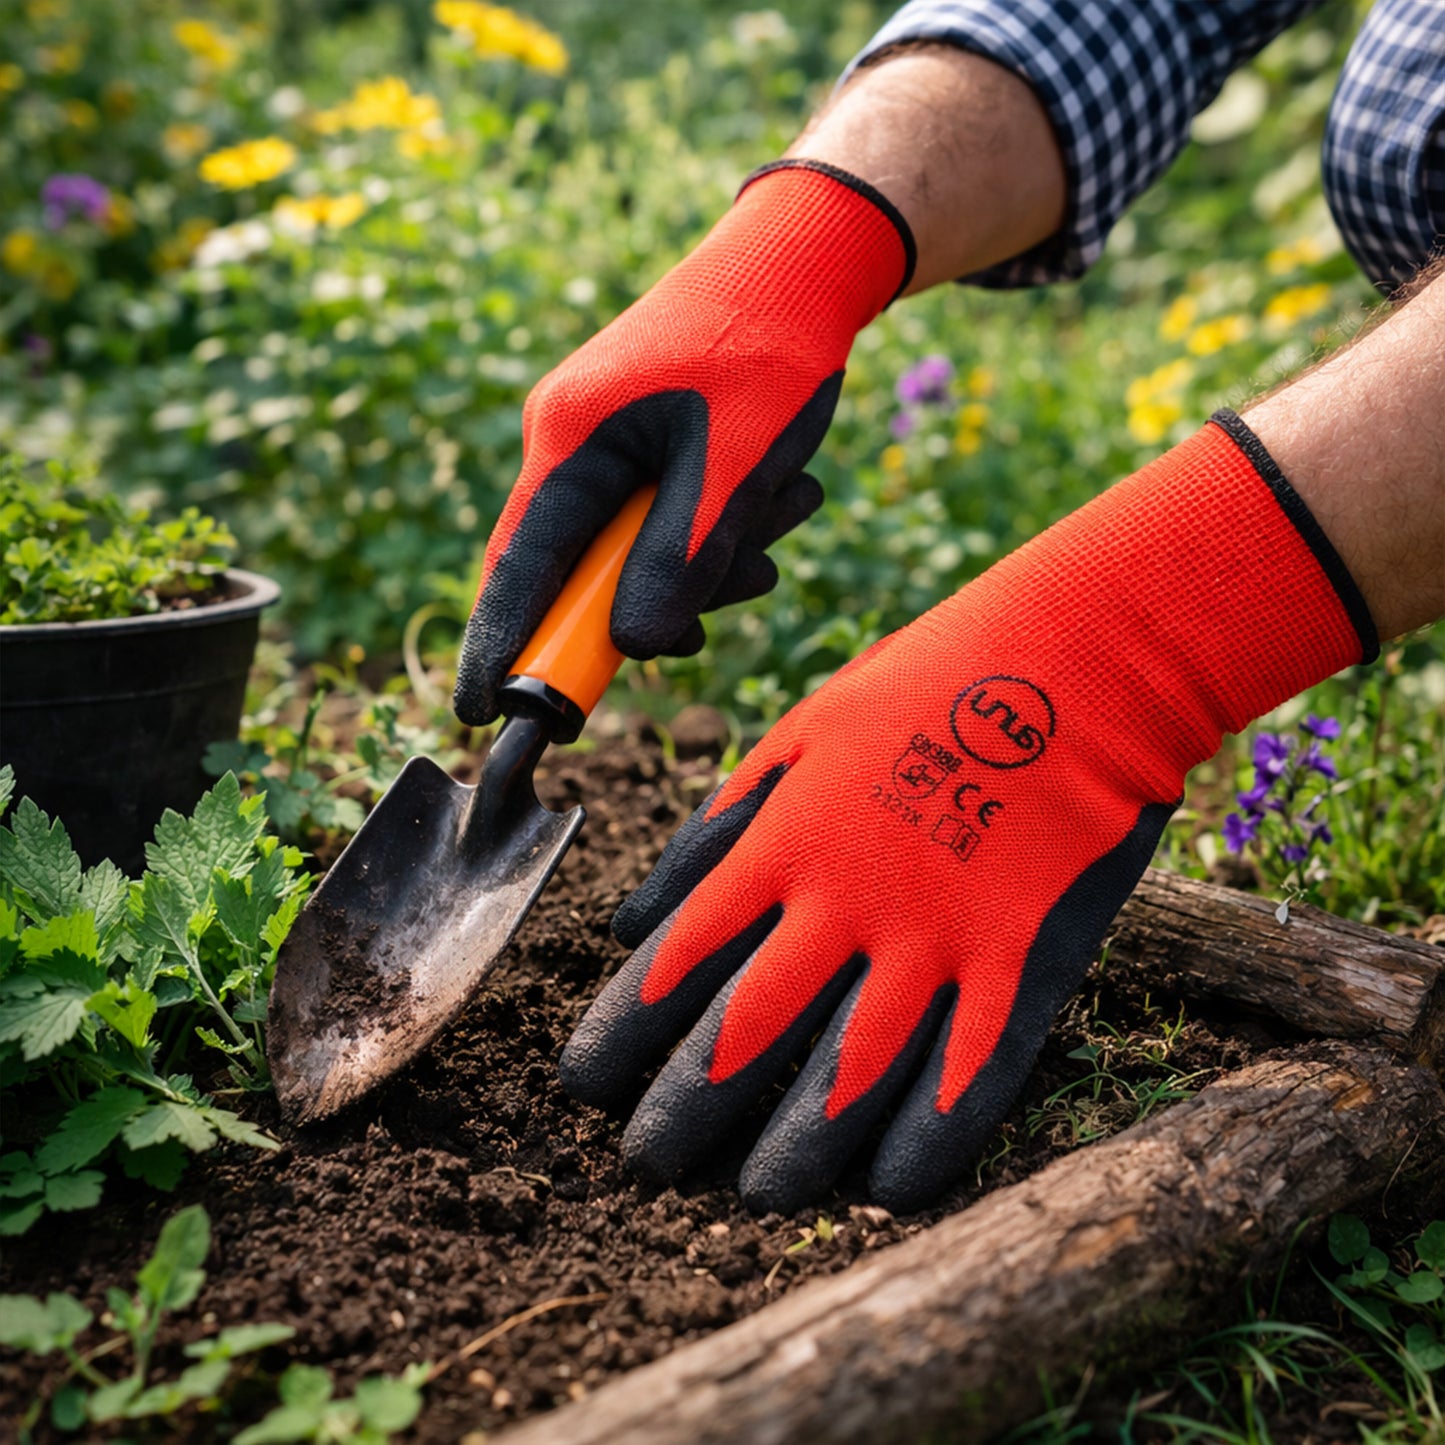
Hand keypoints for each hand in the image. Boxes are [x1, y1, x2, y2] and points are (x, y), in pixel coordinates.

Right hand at [453, 161, 913, 725]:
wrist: (803, 258)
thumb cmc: (768, 350)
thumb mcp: (734, 467)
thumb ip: (683, 559)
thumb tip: (638, 648)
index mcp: (571, 440)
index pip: (520, 566)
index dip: (501, 644)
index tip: (480, 713)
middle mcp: (572, 440)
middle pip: (586, 567)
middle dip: (660, 597)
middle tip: (724, 605)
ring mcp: (607, 439)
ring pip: (637, 547)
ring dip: (711, 559)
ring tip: (784, 509)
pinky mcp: (644, 440)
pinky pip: (666, 516)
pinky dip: (719, 528)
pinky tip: (778, 499)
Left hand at [560, 413, 1375, 1212]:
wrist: (1078, 659)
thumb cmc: (924, 686)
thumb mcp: (798, 735)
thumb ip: (713, 834)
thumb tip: (628, 926)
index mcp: (783, 842)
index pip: (678, 962)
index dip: (622, 1034)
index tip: (585, 1085)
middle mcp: (847, 903)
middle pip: (746, 1035)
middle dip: (684, 1111)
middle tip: (645, 1165)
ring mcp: (938, 939)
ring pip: (849, 1076)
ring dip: (792, 1150)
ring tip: (752, 1196)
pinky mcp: (1025, 963)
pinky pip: (969, 1074)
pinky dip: (928, 1140)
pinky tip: (887, 1190)